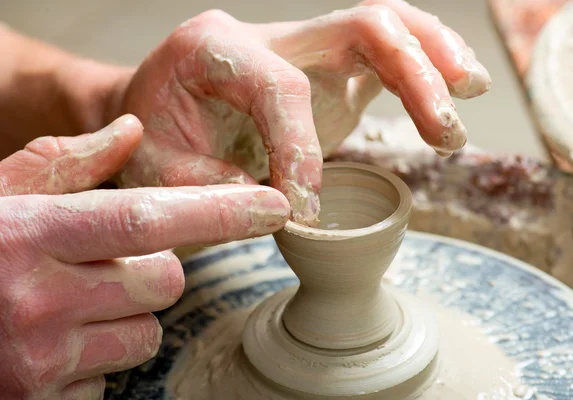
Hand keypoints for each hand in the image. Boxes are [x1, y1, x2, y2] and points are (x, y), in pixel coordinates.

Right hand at [0, 116, 288, 398]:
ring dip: (126, 317)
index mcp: (30, 235)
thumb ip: (64, 164)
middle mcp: (39, 300)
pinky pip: (115, 376)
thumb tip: (131, 131)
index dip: (219, 211)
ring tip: (71, 307)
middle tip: (101, 266)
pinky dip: (98, 358)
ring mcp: (43, 362)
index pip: (147, 217)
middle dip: (151, 270)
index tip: (273, 205)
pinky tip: (54, 345)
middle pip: (164, 280)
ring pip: (148, 333)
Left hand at [112, 0, 489, 226]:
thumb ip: (214, 190)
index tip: (306, 206)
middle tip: (444, 130)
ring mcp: (300, 47)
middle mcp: (265, 36)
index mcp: (214, 48)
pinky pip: (381, 52)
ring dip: (432, 58)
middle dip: (410, 75)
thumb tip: (284, 210)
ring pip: (381, 26)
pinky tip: (454, 89)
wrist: (153, 111)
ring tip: (468, 94)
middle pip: (357, 27)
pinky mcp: (323, 70)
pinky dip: (423, 67)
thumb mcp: (158, 173)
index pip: (281, 87)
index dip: (302, 146)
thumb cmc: (152, 141)